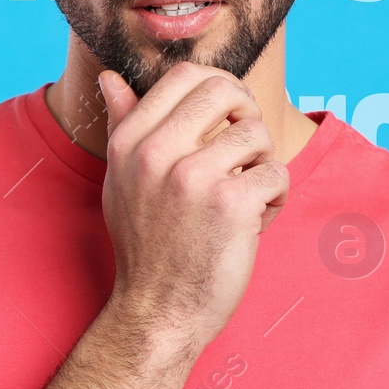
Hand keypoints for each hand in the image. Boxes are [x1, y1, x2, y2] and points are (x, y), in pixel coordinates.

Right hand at [96, 61, 289, 357]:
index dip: (219, 85)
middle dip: (247, 113)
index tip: (229, 114)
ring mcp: (193, 177)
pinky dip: (275, 200)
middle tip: (247, 147)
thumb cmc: (146, 246)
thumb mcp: (122, 181)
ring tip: (245, 196)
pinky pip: (276, 174)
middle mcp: (157, 153)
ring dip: (263, 164)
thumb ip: (123, 125)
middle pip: (226, 90)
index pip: (185, 75)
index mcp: (131, 142)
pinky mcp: (231, 204)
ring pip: (258, 134)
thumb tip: (112, 80)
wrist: (158, 313)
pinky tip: (253, 225)